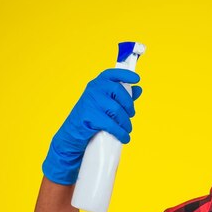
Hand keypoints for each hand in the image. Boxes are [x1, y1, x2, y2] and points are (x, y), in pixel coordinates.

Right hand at [42, 69, 141, 184]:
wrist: (73, 133)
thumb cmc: (92, 116)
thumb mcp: (107, 103)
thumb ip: (122, 96)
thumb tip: (138, 89)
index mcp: (98, 84)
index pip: (112, 74)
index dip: (125, 74)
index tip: (136, 79)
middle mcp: (93, 89)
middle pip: (119, 91)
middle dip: (129, 105)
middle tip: (131, 115)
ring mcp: (91, 102)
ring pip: (117, 110)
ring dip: (126, 122)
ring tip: (127, 129)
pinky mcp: (90, 116)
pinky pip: (111, 124)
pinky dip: (121, 133)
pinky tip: (124, 137)